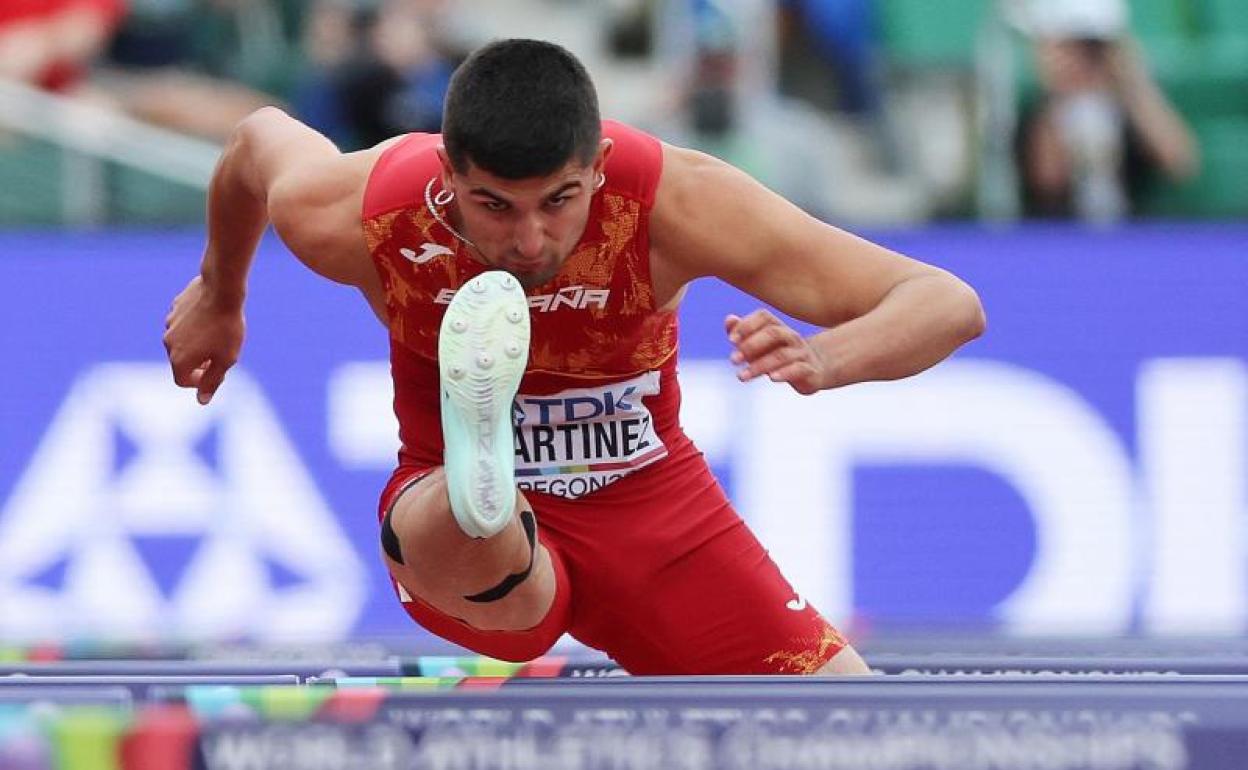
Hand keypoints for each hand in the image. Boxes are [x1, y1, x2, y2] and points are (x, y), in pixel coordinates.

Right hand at [162, 276, 244, 404]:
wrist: (221, 290)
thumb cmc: (227, 328)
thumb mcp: (226, 360)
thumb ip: (212, 381)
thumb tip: (201, 400)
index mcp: (179, 359)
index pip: (183, 381)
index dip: (200, 382)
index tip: (216, 372)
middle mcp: (168, 343)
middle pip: (181, 361)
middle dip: (198, 362)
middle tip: (220, 352)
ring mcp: (169, 324)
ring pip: (181, 342)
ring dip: (196, 343)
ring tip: (218, 333)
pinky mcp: (174, 309)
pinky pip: (183, 324)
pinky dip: (194, 326)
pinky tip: (211, 317)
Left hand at [725, 310, 826, 394]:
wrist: (816, 369)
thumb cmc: (780, 355)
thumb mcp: (760, 345)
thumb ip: (744, 332)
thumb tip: (729, 320)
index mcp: (778, 327)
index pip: (764, 317)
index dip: (747, 325)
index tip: (731, 339)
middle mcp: (791, 337)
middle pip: (773, 333)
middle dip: (751, 345)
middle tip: (733, 359)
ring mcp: (802, 353)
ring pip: (782, 355)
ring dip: (759, 365)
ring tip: (742, 376)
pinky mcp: (810, 370)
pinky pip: (799, 368)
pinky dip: (785, 373)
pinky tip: (772, 378)